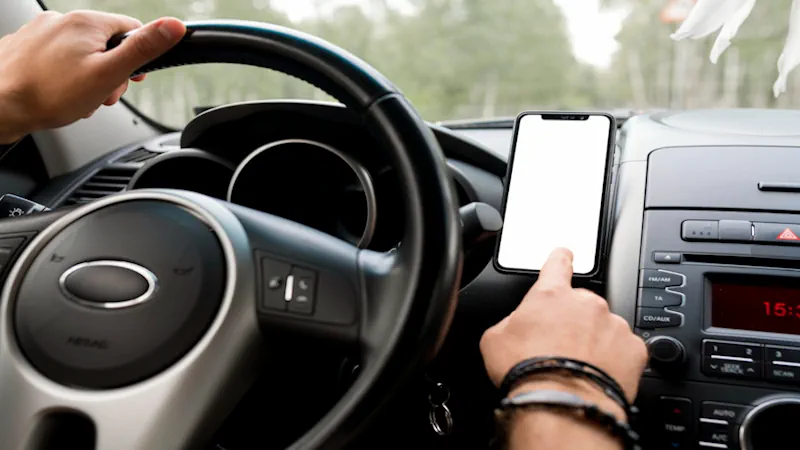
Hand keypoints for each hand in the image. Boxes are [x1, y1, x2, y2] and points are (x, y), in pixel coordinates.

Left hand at [0, 10, 185, 142]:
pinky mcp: (25, 46)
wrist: (0, 106)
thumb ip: (143, 49)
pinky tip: (58, 92)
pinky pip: (57, 58)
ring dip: (88, 76)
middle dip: (109, 73)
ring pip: (81, 53)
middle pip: (106, 44)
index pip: (131, 30)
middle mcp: (62, 20)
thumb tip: (174, 26)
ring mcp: (40, 32)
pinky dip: (63, 75)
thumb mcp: (109, 74)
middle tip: (101, 94)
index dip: (136, 59)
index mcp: (86, 22)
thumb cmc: (49, 94)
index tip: (131, 79)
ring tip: (77, 97)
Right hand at [480, 248, 647, 415]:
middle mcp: (586, 303)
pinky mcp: (634, 349)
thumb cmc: (526, 372)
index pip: (557, 264)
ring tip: (578, 369)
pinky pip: (624, 350)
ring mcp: (613, 325)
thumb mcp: (495, 339)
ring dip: (594, 342)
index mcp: (551, 295)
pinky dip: (614, 361)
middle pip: (582, 305)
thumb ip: (510, 322)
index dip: (560, 258)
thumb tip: (516, 326)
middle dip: (573, 322)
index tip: (565, 255)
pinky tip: (597, 376)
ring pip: (604, 328)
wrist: (560, 404)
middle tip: (559, 349)